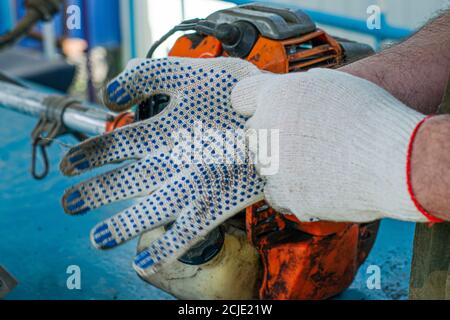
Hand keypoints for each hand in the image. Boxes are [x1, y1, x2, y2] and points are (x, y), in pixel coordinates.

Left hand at [60, 57, 264, 275]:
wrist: (282, 118)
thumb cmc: (236, 93)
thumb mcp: (189, 71)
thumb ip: (146, 76)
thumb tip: (109, 95)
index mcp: (166, 128)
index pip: (115, 143)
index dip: (89, 154)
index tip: (72, 164)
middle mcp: (175, 160)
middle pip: (124, 182)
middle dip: (93, 193)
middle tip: (70, 203)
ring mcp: (195, 186)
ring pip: (149, 212)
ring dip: (119, 226)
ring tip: (97, 239)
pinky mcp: (218, 204)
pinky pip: (186, 234)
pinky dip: (163, 250)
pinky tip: (142, 263)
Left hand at [232, 68, 432, 222]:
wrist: (394, 160)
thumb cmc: (371, 117)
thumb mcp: (333, 84)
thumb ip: (300, 88)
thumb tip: (291, 91)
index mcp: (275, 96)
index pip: (241, 97)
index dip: (254, 103)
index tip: (265, 110)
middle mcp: (265, 128)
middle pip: (253, 133)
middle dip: (270, 134)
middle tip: (300, 140)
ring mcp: (272, 165)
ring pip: (263, 164)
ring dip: (280, 163)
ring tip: (316, 163)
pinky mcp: (284, 195)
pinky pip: (273, 192)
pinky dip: (289, 190)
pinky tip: (312, 182)